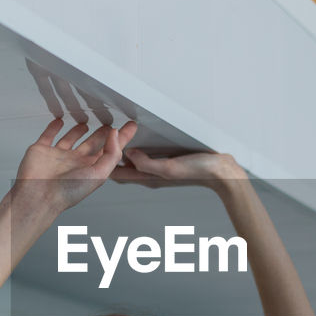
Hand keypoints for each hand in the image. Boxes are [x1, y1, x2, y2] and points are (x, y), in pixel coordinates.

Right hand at [14, 117, 138, 212]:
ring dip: (79, 130)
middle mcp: (76, 162)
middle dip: (102, 134)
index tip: (131, 126)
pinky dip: (53, 127)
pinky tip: (59, 121)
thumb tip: (114, 133)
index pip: (110, 150)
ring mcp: (59, 156)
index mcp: (91, 169)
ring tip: (86, 121)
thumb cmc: (67, 192)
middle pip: (93, 144)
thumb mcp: (99, 174)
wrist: (39, 195)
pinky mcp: (42, 150)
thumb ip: (111, 154)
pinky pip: (49, 135)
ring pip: (72, 139)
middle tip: (110, 123)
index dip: (121, 138)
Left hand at [109, 146, 245, 190]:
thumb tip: (128, 155)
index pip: (117, 174)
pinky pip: (145, 155)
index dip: (104, 163)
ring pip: (133, 161)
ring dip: (122, 151)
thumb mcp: (169, 168)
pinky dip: (137, 148)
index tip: (94, 151)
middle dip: (109, 157)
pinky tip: (137, 139)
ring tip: (113, 137)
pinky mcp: (167, 161)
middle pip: (122, 167)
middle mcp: (150, 174)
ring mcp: (158, 168)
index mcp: (148, 178)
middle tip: (99, 140)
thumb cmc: (198, 171)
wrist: (221, 172)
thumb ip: (147, 163)